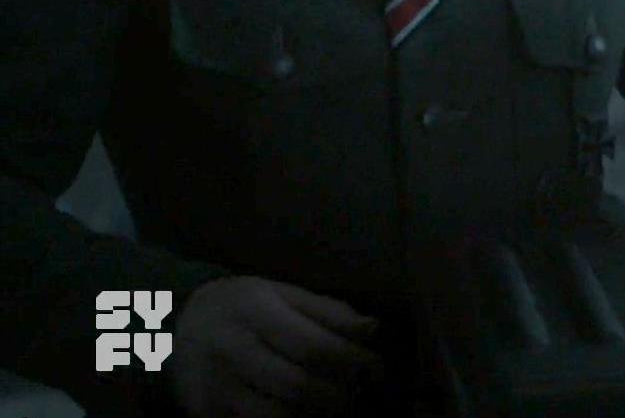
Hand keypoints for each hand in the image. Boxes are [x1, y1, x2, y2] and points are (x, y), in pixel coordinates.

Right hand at [166, 275, 384, 417]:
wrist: (171, 327)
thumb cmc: (240, 307)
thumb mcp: (281, 294)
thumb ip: (327, 312)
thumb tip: (374, 329)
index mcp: (254, 311)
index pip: (314, 346)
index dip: (353, 362)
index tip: (378, 369)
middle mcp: (232, 349)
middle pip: (299, 386)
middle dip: (340, 397)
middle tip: (363, 396)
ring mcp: (216, 386)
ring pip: (278, 415)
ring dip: (316, 416)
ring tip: (338, 408)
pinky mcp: (207, 413)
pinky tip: (306, 415)